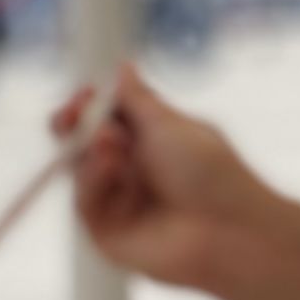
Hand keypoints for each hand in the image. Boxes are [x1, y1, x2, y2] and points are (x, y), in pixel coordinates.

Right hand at [52, 61, 277, 291]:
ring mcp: (118, 201)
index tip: (84, 93)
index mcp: (152, 139)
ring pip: (81, 169)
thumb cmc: (211, 173)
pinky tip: (111, 167)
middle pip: (84, 143)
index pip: (107, 117)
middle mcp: (132, 169)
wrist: (227, 231)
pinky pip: (84, 201)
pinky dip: (93, 180)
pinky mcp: (107, 232)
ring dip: (91, 150)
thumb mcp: (171, 124)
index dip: (90, 104)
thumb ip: (138, 99)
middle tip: (72, 114)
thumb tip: (123, 67)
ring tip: (110, 142)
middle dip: (73, 125)